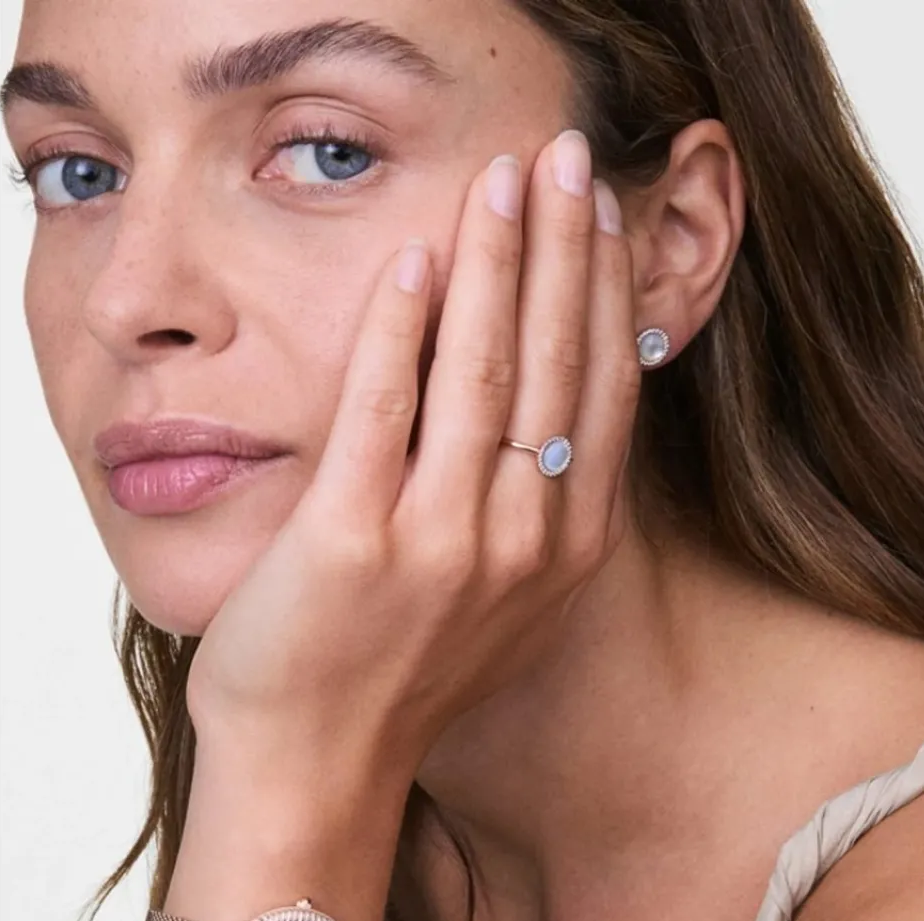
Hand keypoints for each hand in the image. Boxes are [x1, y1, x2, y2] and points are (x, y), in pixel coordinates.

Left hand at [186, 131, 640, 783]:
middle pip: (555, 365)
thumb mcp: (509, 605)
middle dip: (561, 246)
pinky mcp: (354, 539)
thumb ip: (542, 514)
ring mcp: (441, 542)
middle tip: (559, 154)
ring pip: (483, 371)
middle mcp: (522, 543)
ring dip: (495, 260)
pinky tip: (412, 257)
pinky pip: (382, 406)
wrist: (320, 762)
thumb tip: (556, 415)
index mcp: (567, 553)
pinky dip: (399, 324)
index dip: (603, 292)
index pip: (601, 393)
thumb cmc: (404, 677)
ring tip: (499, 180)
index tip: (599, 214)